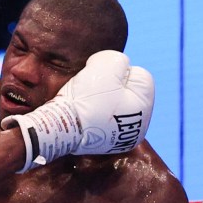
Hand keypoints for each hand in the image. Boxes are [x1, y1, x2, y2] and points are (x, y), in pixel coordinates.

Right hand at [1, 50, 154, 171]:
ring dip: (102, 99)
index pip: (139, 75)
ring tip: (86, 102)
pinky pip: (103, 119)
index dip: (118, 70)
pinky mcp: (105, 143)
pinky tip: (84, 114)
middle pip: (127, 91)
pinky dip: (95, 113)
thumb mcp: (105, 67)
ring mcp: (121, 137)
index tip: (101, 79)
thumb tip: (116, 66)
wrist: (59, 128)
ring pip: (115, 104)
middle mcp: (138, 127)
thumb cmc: (85, 99)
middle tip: (92, 90)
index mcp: (143, 107)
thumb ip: (117, 60)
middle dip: (112, 85)